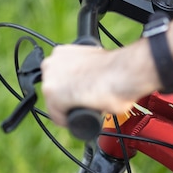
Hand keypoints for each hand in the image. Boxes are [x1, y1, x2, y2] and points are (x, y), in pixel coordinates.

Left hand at [40, 42, 156, 126]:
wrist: (122, 72)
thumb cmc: (117, 66)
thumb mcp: (97, 60)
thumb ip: (87, 68)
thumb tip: (90, 78)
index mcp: (62, 51)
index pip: (57, 75)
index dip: (69, 85)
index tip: (80, 90)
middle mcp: (51, 63)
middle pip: (54, 88)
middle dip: (66, 96)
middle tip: (84, 100)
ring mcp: (50, 80)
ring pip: (54, 102)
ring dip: (68, 108)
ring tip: (86, 109)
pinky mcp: (53, 97)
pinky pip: (58, 116)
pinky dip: (69, 121)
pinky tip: (82, 119)